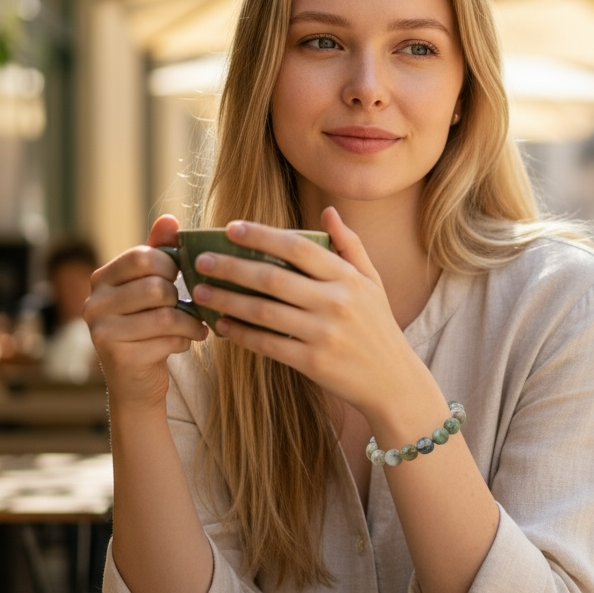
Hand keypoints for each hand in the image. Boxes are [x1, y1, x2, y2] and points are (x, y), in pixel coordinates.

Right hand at [83, 214, 207, 409]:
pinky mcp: (118, 356)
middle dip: (181, 298)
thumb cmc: (148, 326)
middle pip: (156, 287)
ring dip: (190, 322)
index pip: (143, 256)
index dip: (171, 266)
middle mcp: (94, 303)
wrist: (136, 381)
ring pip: (165, 315)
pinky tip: (183, 343)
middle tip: (188, 307)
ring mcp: (102, 331)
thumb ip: (158, 252)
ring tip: (196, 326)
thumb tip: (170, 218)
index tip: (180, 278)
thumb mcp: (151, 286)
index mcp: (101, 279)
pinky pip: (167, 340)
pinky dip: (184, 341)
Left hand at [191, 207, 420, 419]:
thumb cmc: (379, 327)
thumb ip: (350, 246)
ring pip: (263, 311)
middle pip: (272, 278)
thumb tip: (328, 212)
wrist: (393, 381)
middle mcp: (336, 302)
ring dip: (226, 300)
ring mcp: (323, 333)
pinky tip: (221, 325)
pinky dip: (240, 334)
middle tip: (202, 260)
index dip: (262, 235)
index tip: (231, 228)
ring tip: (199, 292)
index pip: (298, 247)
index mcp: (347, 278)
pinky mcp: (312, 362)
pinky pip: (267, 344)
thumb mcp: (372, 283)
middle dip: (231, 267)